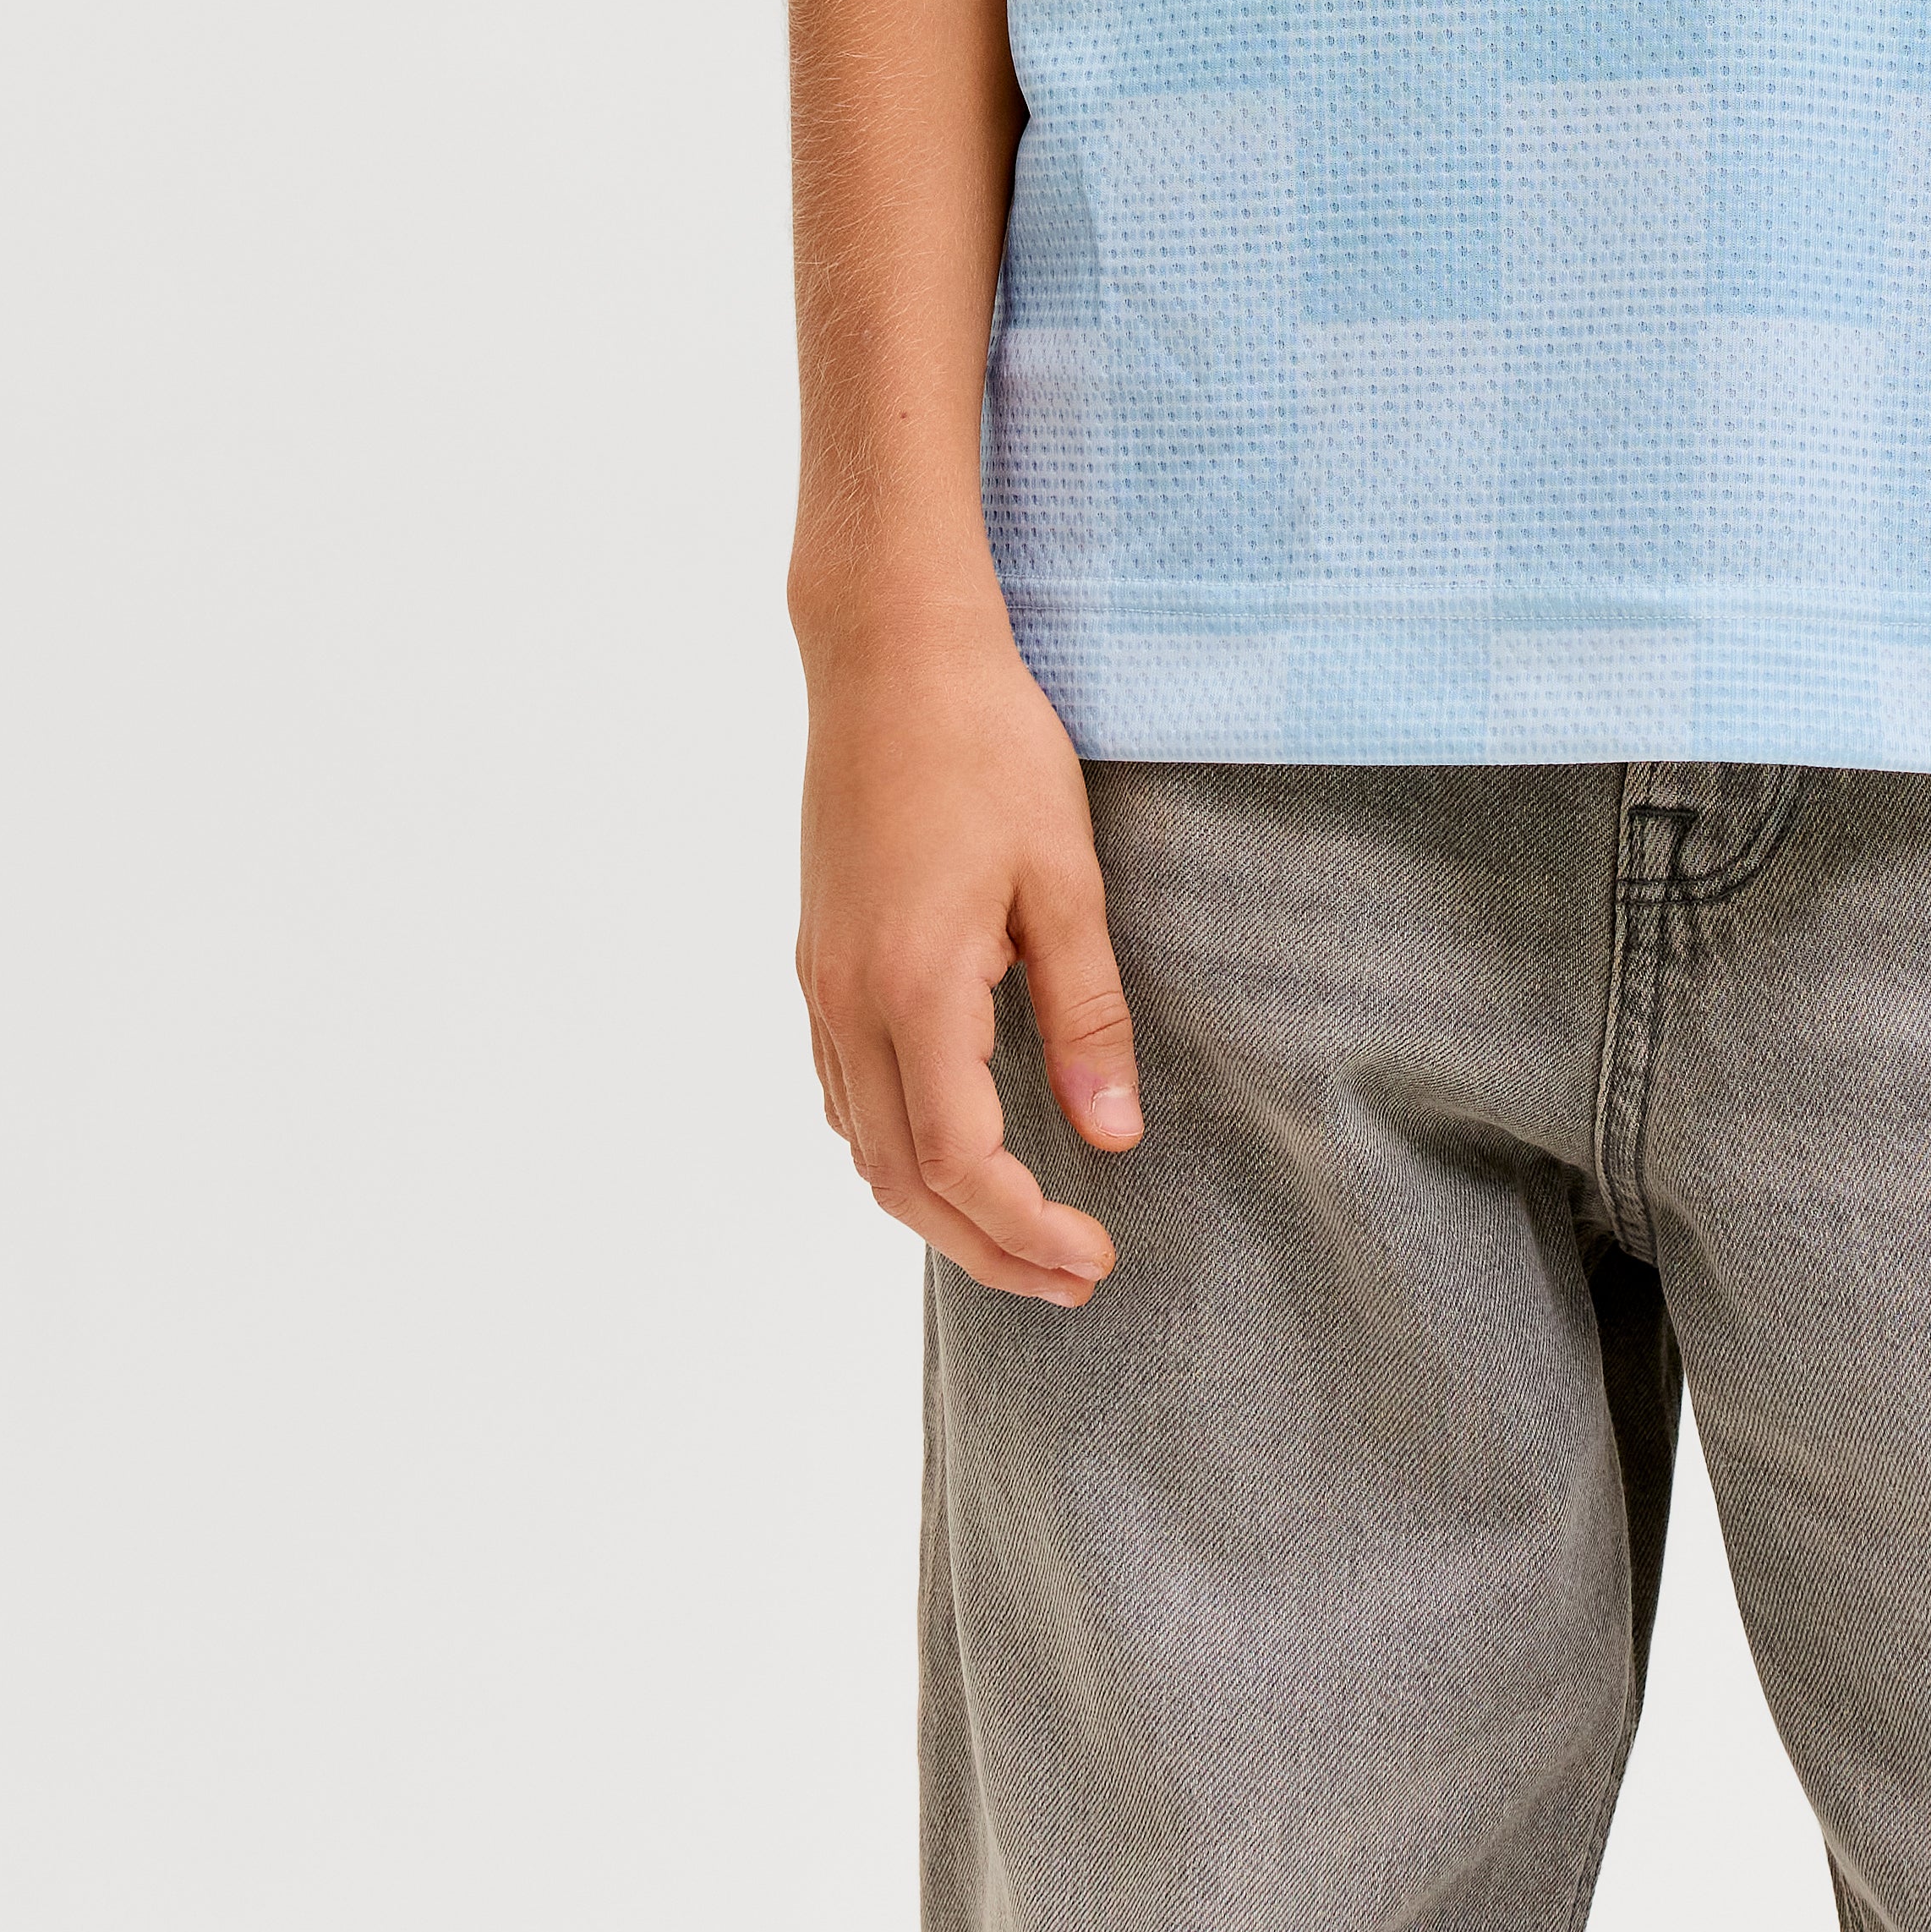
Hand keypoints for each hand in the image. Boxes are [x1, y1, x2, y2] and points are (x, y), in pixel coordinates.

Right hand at [794, 599, 1139, 1305]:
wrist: (889, 652)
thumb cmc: (986, 744)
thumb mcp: (1062, 876)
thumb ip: (1086, 1013)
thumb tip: (1111, 1136)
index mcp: (913, 989)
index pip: (959, 1163)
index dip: (1025, 1231)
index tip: (1095, 1257)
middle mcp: (848, 1001)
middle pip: (899, 1181)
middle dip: (985, 1249)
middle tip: (1072, 1279)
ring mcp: (821, 980)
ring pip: (863, 1143)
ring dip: (936, 1208)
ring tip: (1021, 1233)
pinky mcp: (819, 954)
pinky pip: (846, 1089)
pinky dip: (897, 1146)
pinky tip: (952, 1142)